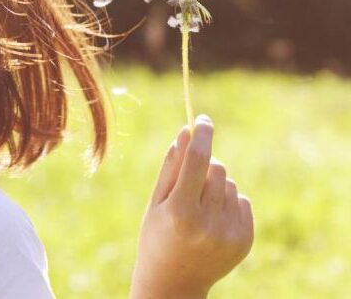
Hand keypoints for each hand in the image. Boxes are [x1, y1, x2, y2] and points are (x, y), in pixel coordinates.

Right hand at [130, 115, 253, 298]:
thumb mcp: (156, 200)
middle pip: (217, 168)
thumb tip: (186, 132)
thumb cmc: (157, 235)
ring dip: (215, 186)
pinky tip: (213, 220)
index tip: (203, 119)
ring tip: (199, 208)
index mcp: (181, 211)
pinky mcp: (244, 239)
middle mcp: (208, 223)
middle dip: (204, 166)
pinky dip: (228, 201)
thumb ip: (171, 165)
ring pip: (230, 183)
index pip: (197, 159)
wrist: (174, 283)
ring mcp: (229, 233)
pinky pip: (242, 199)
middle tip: (190, 184)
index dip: (201, 134)